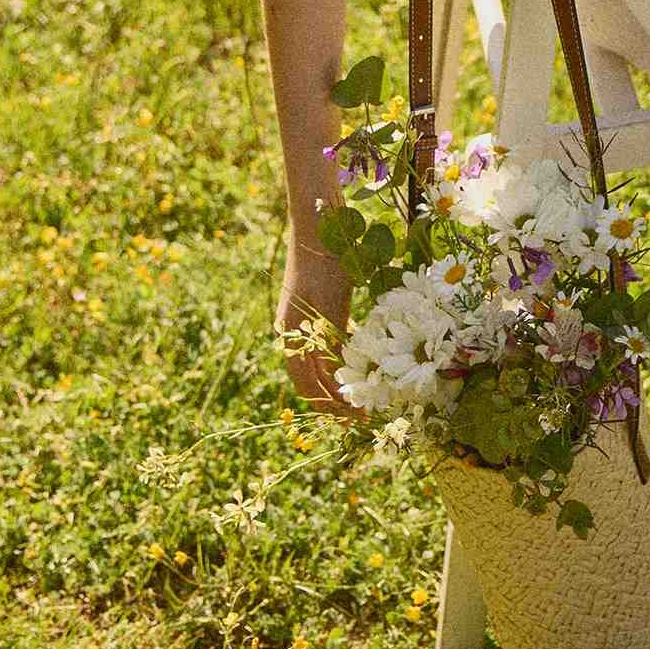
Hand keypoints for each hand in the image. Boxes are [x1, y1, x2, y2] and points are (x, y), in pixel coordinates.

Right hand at [276, 241, 364, 420]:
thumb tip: (339, 380)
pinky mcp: (307, 315)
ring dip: (333, 386)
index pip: (308, 386)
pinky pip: (317, 351)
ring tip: (356, 400)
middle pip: (309, 382)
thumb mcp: (334, 303)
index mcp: (292, 335)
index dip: (330, 407)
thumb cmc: (326, 263)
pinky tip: (352, 369)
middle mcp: (290, 335)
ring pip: (312, 368)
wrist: (315, 228)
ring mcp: (296, 326)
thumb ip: (334, 340)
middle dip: (333, 403)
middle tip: (359, 419)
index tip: (354, 419)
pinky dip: (333, 365)